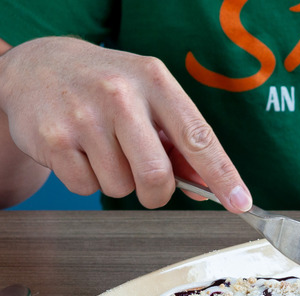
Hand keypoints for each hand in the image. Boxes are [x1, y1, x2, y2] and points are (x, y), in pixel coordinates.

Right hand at [0, 37, 251, 211]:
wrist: (38, 67)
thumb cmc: (107, 88)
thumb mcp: (151, 99)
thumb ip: (180, 143)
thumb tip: (208, 186)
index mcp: (156, 81)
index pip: (198, 138)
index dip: (222, 175)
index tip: (240, 203)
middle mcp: (120, 95)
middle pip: (156, 174)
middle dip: (157, 192)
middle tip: (149, 184)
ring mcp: (83, 116)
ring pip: (120, 186)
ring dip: (118, 181)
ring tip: (104, 149)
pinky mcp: (53, 139)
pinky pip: (85, 188)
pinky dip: (88, 180)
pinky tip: (81, 150)